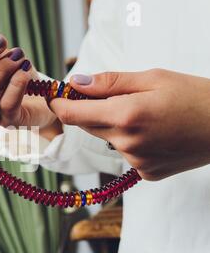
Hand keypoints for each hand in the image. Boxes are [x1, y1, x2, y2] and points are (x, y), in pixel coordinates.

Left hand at [50, 69, 209, 179]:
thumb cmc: (194, 95)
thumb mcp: (152, 78)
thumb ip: (109, 83)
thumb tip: (74, 84)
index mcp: (125, 116)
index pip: (72, 115)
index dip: (60, 104)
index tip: (57, 96)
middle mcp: (126, 143)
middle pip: (87, 126)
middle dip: (90, 111)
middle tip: (111, 96)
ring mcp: (136, 162)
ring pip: (107, 140)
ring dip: (112, 126)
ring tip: (143, 115)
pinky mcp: (146, 174)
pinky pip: (124, 155)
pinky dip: (130, 142)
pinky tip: (153, 133)